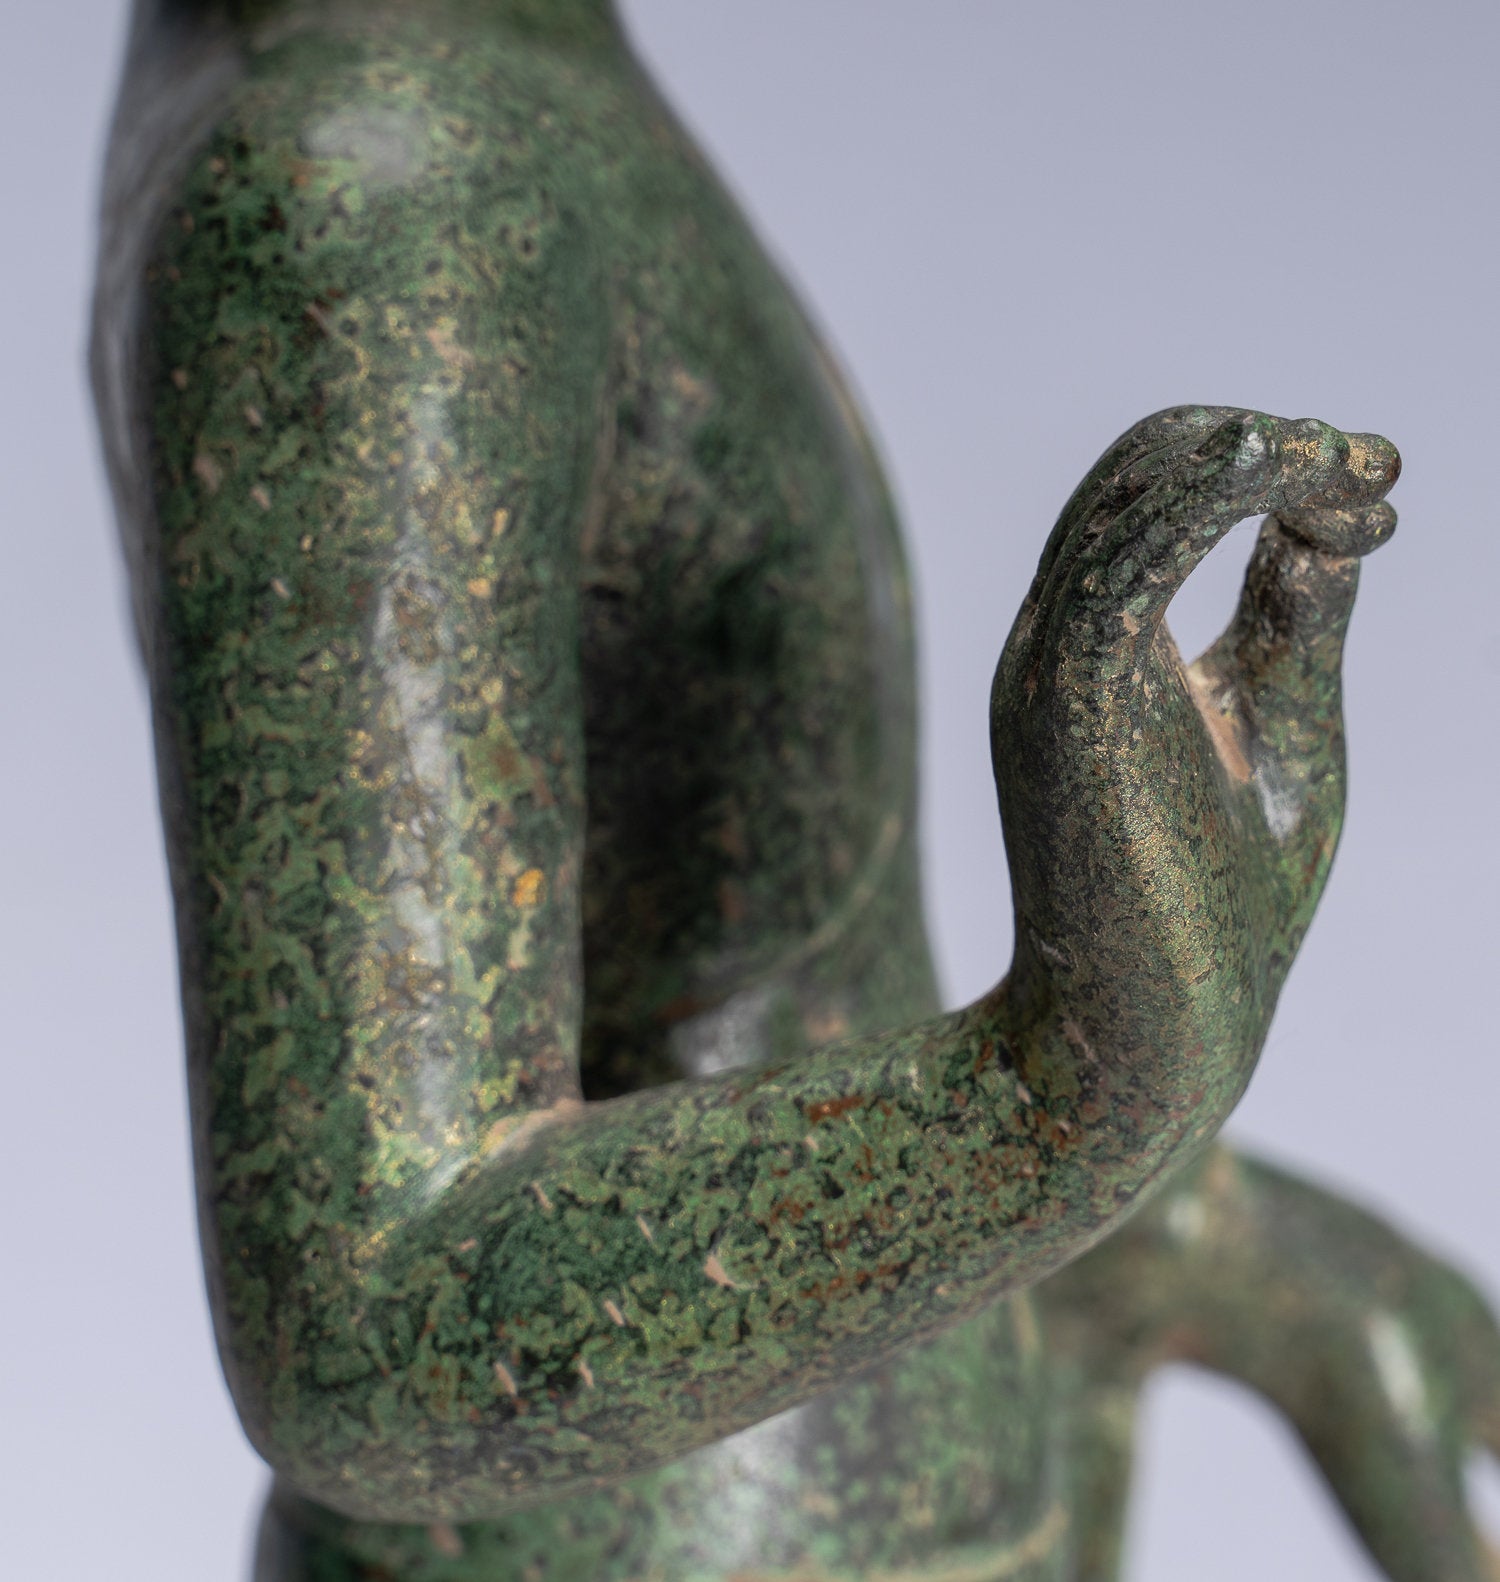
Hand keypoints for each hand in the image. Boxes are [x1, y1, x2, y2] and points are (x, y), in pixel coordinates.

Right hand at [990, 408, 1397, 1095]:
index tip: (1378, 489)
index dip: (1277, 462)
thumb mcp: (1283, 733)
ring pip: (1127, 492)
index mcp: (1103, 647)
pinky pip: (1124, 556)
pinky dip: (1208, 489)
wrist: (1143, 1048)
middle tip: (1376, 473)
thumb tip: (1334, 515)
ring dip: (1254, 452)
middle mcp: (1057, 640)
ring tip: (1359, 470)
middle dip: (1270, 444)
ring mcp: (1051, 668)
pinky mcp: (1066, 706)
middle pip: (1140, 469)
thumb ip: (1292, 623)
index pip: (1164, 495)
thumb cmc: (1217, 913)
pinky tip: (1295, 470)